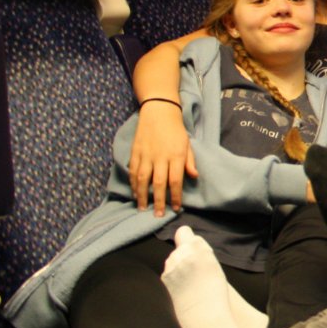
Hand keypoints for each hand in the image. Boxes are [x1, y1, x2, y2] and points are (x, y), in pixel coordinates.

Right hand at [129, 101, 198, 215]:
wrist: (159, 112)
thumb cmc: (176, 130)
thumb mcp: (188, 144)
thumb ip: (190, 161)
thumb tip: (194, 176)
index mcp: (176, 156)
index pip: (176, 181)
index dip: (176, 197)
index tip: (176, 208)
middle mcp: (160, 157)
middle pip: (158, 183)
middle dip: (158, 201)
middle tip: (157, 215)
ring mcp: (146, 155)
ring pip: (142, 179)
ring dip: (142, 196)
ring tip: (142, 208)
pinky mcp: (135, 152)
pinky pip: (133, 171)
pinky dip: (133, 184)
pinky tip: (135, 193)